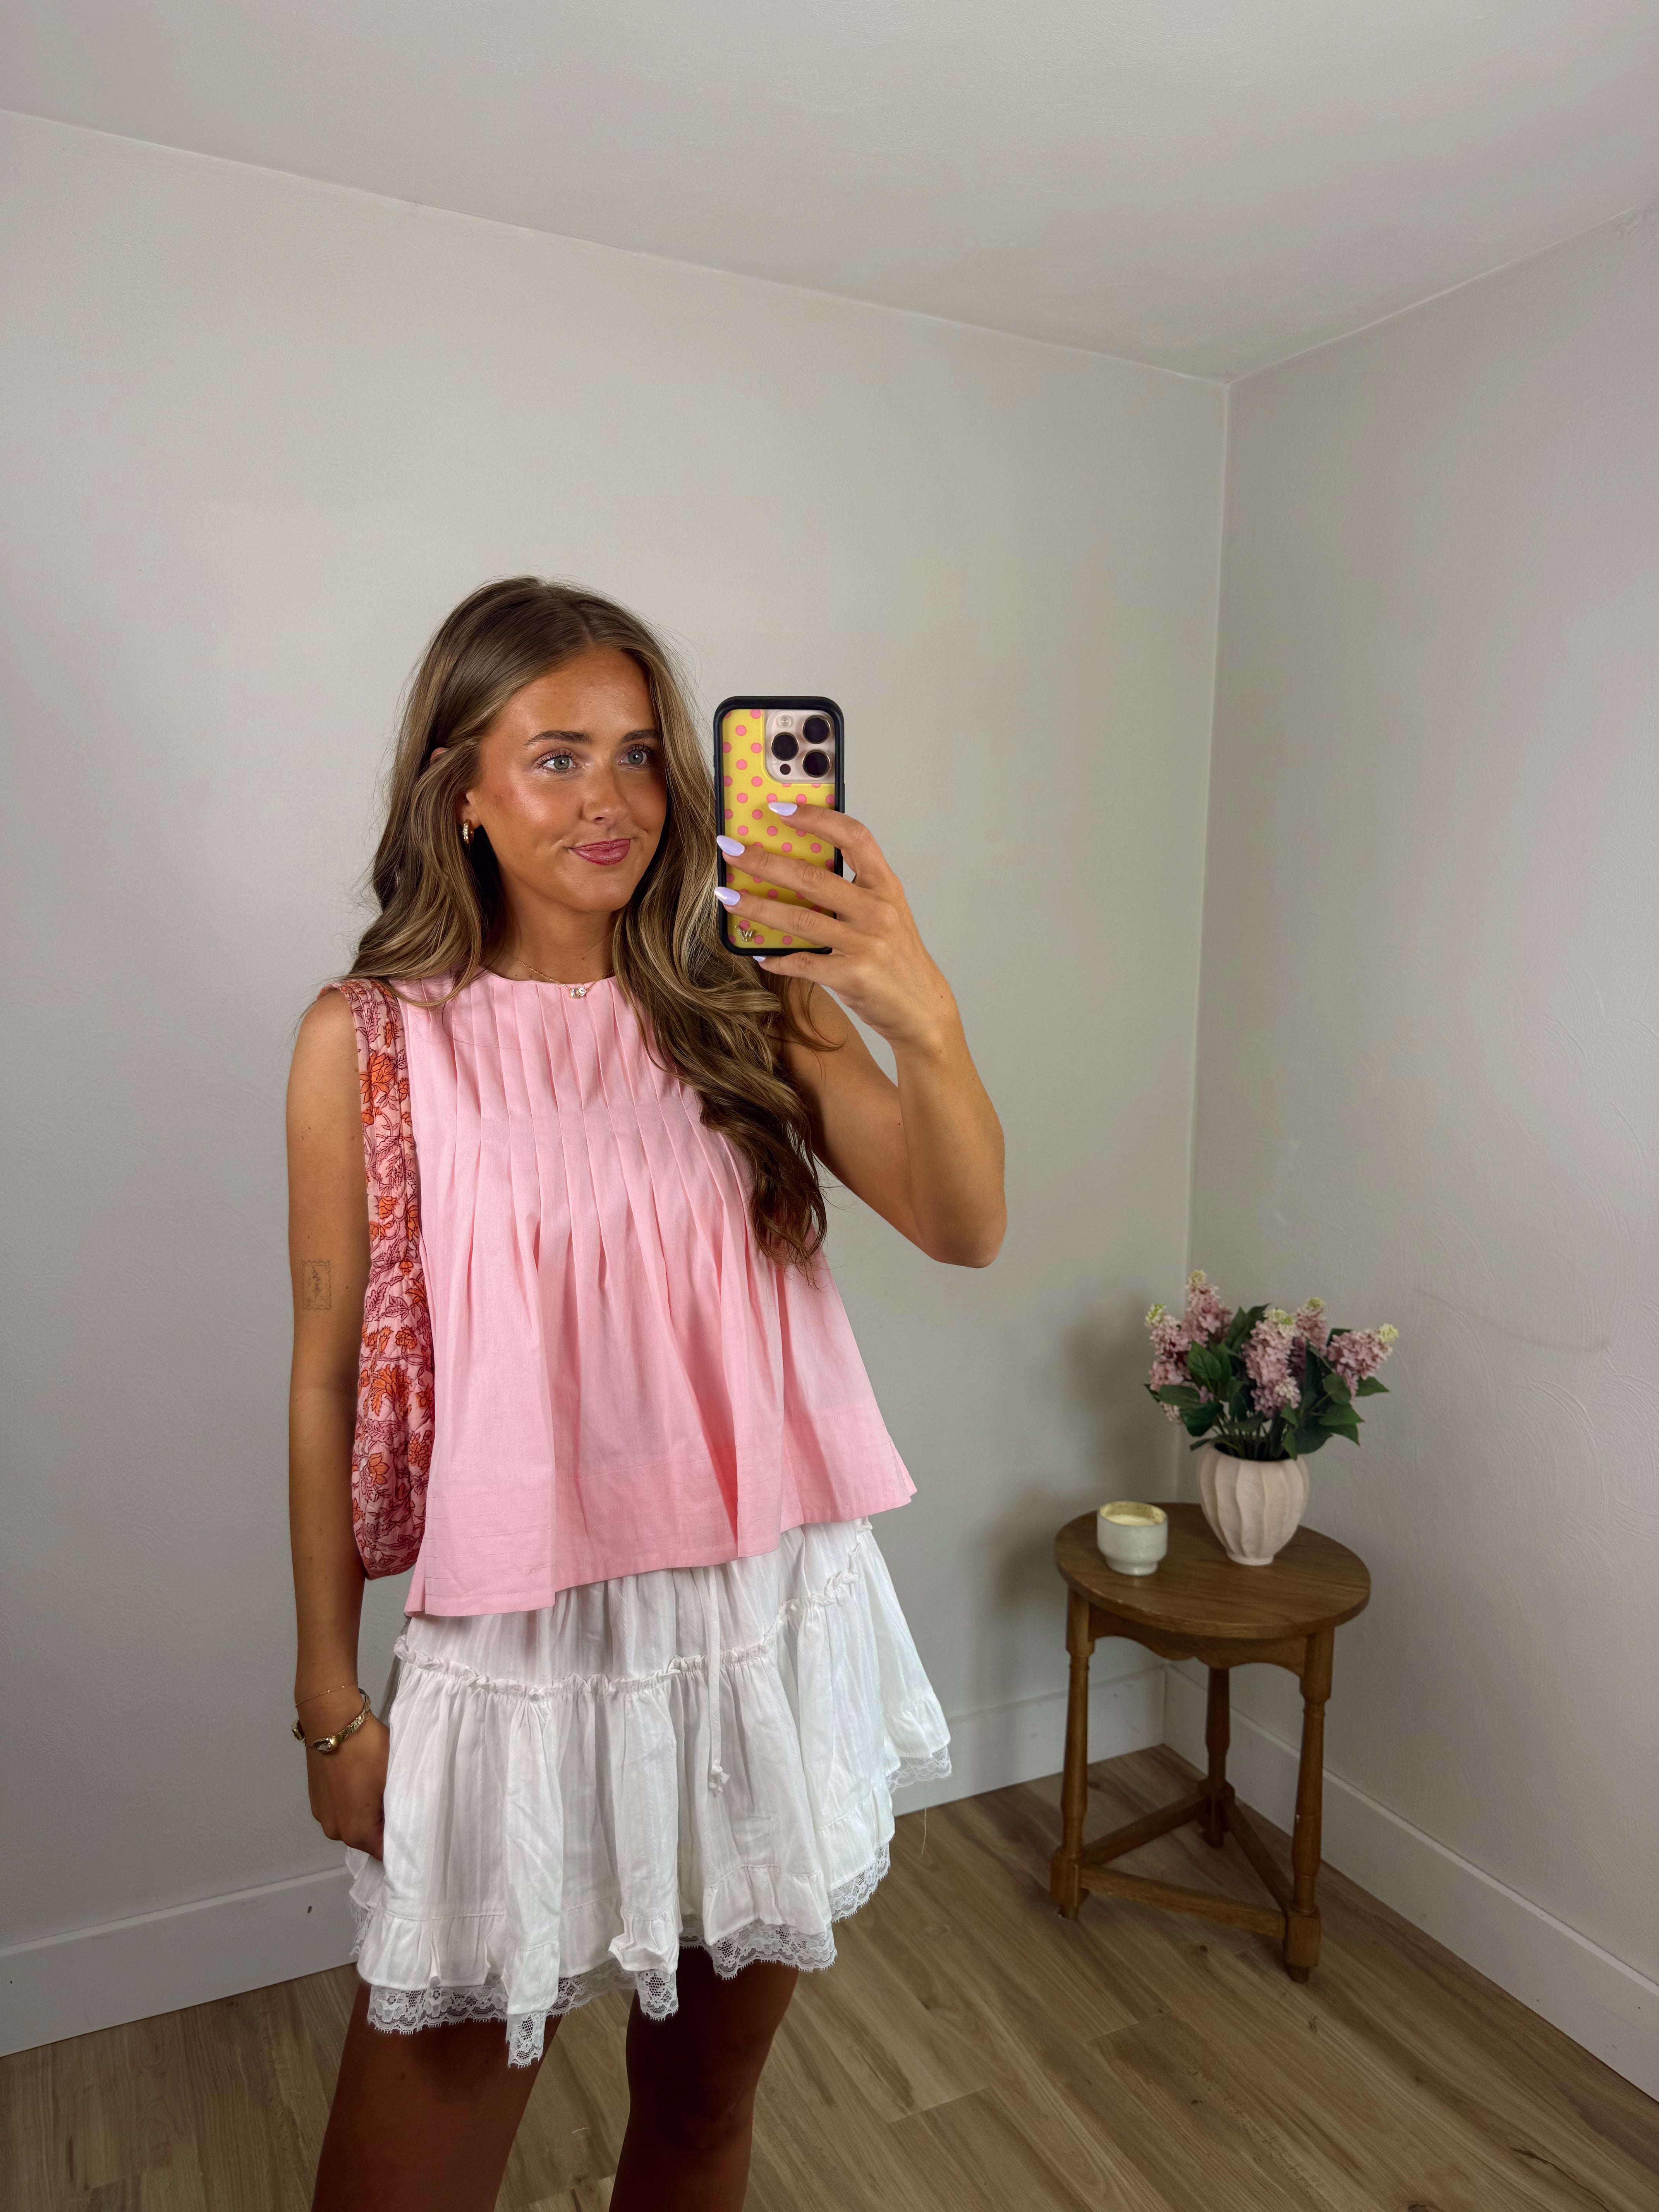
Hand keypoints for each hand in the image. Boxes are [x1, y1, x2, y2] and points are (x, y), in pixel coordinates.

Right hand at [304, 1711, 389, 1857]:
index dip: (399, 1841)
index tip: (411, 1828)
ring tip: (379, 1790)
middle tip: (399, 1803)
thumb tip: (402, 1823)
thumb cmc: (367, 1750)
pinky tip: (361, 1783)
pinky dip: (352, 1802)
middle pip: (366, 1838)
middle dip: (382, 1825)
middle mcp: (335, 1831)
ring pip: (352, 1823)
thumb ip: (398, 1810)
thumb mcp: (393, 1780)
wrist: (333, 1721)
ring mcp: (322, 1815)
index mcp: (356, 1832)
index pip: (383, 1851)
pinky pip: (340, 1809)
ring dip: (366, 1813)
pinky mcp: (316, 1799)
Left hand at [717, 805, 959, 1054]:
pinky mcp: (852, 975)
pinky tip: (758, 953)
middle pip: (813, 878)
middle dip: (765, 861)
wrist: (922, 1010)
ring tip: (727, 897)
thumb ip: (851, 891)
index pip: (854, 837)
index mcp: (885, 886)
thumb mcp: (884, 915)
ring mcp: (866, 943)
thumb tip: (793, 871)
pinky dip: (776, 958)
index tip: (780, 808)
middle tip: (731, 850)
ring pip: (800, 919)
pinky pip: (802, 963)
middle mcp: (878, 910)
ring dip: (757, 907)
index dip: (818, 818)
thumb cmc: (896, 958)